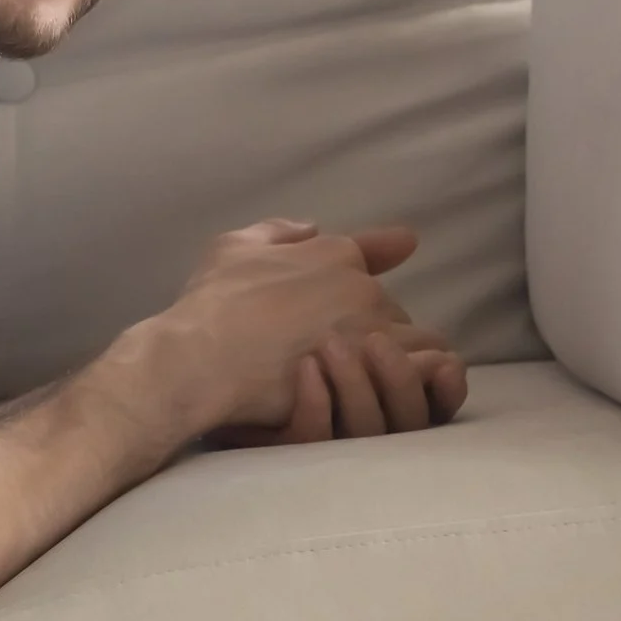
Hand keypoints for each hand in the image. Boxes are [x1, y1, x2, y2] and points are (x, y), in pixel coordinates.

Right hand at [151, 219, 458, 439]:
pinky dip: (411, 383)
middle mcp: (362, 288)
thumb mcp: (232, 246)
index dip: (384, 253)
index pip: (374, 252)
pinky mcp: (373, 378)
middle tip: (347, 346)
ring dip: (401, 357)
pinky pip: (417, 379)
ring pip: (418, 344)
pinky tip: (387, 392)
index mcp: (333, 253)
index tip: (403, 245)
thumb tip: (312, 228)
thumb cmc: (212, 301)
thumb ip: (278, 231)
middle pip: (393, 307)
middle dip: (376, 324)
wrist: (203, 357)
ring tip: (377, 376)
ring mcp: (371, 333)